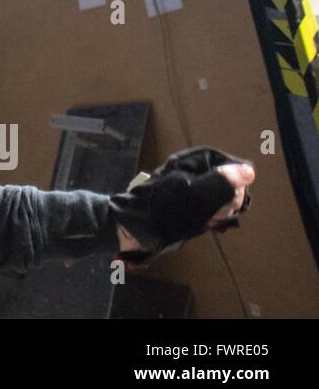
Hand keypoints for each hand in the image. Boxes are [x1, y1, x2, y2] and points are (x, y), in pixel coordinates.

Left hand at [117, 161, 253, 254]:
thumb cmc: (167, 209)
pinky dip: (213, 215)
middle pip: (228, 182)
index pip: (231, 165)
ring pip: (221, 196)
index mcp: (194, 161)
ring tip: (210, 218)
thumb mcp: (198, 195)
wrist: (139, 227)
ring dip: (221, 210)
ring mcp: (191, 186)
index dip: (235, 183)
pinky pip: (210, 206)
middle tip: (216, 211)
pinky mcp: (188, 201)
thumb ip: (223, 181)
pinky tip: (208, 223)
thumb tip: (249, 170)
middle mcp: (193, 170)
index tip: (230, 197)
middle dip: (228, 199)